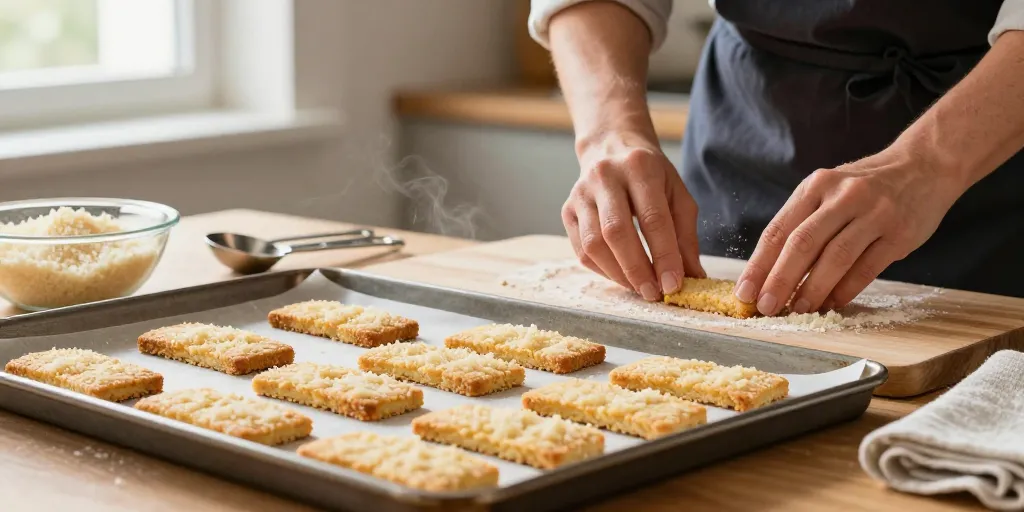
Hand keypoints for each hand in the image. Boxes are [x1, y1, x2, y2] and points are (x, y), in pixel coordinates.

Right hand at [562, 133, 705, 300]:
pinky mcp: (567, 209)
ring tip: (639, 288)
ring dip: (618, 274)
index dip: (664, 255)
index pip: (652, 218)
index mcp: (639, 167)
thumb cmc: (650, 175)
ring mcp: (581, 193)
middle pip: (617, 232)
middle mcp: (605, 177)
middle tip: (654, 293)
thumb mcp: (677, 194)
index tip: (674, 284)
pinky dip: (602, 270)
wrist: (611, 147)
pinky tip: (620, 276)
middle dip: (637, 269)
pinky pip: (580, 250)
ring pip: (593, 244)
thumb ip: (685, 236)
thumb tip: (692, 276)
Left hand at [733, 149, 965, 315]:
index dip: (759, 265)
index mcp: (816, 185)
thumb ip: (803, 223)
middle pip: (803, 244)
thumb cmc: (865, 187)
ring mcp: (874, 213)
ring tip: (797, 309)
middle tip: (765, 306)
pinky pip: (867, 268)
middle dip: (780, 280)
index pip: (778, 230)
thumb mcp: (828, 190)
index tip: (744, 291)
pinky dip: (845, 290)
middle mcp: (843, 196)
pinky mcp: (900, 233)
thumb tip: (769, 272)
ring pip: (835, 258)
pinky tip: (831, 303)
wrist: (924, 166)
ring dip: (813, 289)